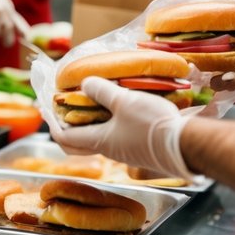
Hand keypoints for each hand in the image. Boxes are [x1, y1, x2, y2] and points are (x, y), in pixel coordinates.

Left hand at [49, 77, 195, 180]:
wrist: (188, 145)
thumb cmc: (152, 125)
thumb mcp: (123, 101)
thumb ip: (101, 91)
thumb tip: (84, 83)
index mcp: (98, 141)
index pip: (63, 137)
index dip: (52, 123)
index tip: (46, 108)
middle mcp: (109, 150)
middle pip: (78, 142)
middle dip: (68, 125)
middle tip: (64, 107)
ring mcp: (125, 151)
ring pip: (99, 136)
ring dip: (92, 120)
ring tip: (93, 99)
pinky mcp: (141, 148)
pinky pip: (117, 135)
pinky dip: (110, 121)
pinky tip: (120, 106)